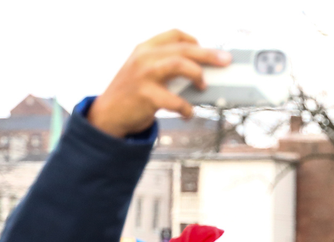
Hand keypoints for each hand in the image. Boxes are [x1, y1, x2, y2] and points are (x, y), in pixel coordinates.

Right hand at [88, 30, 230, 137]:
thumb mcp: (144, 72)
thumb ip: (165, 67)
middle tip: (225, 61)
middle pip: (183, 48)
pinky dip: (186, 108)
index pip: (174, 35)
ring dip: (197, 74)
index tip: (206, 49)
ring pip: (179, 64)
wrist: (108, 114)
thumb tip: (199, 72)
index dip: (194, 40)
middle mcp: (144, 57)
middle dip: (208, 54)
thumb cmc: (131, 94)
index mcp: (145, 49)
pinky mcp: (146, 95)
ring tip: (203, 86)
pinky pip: (175, 100)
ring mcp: (144, 75)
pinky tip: (188, 113)